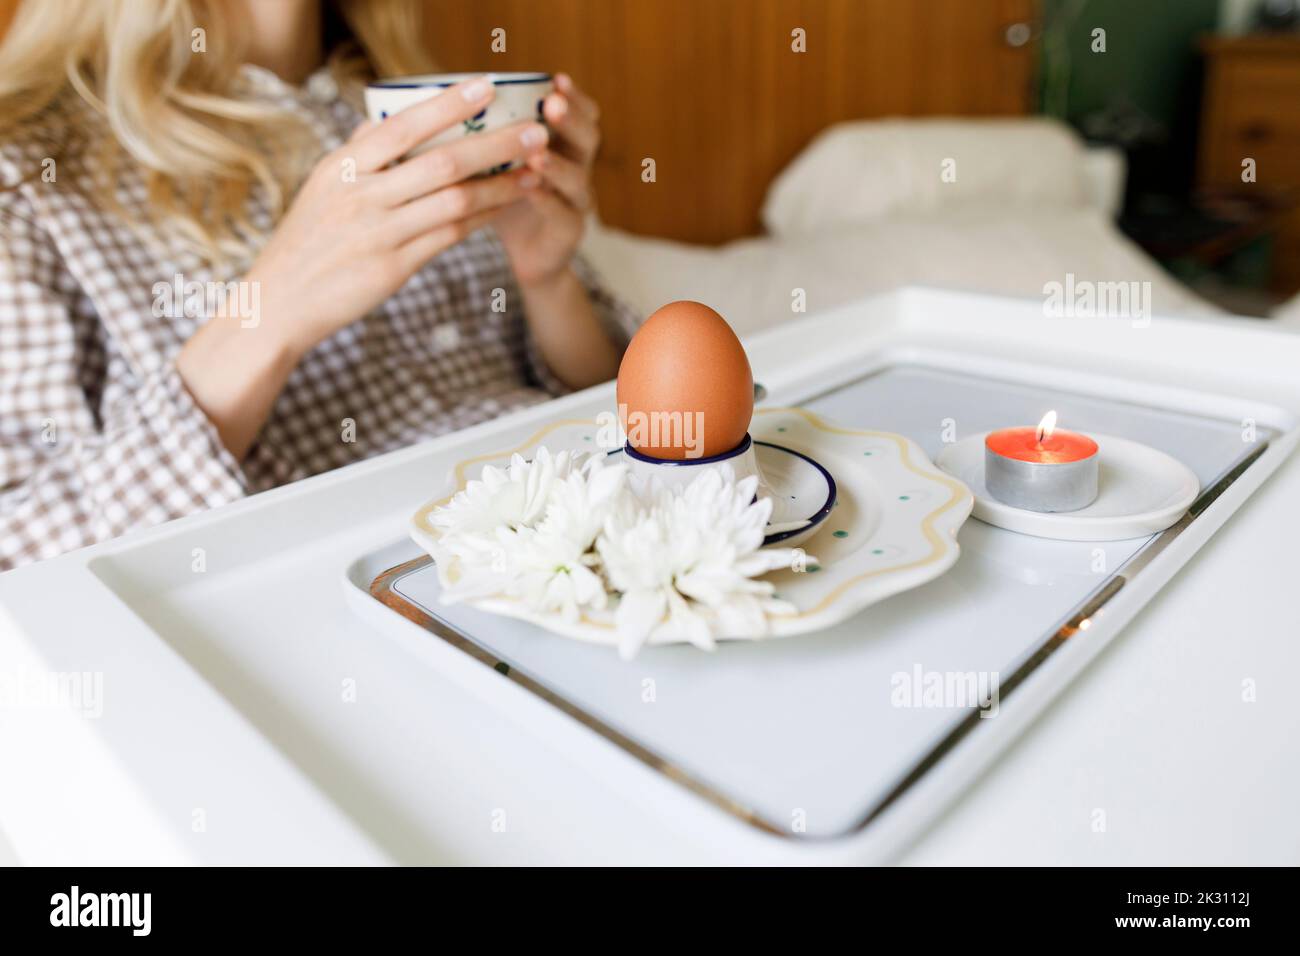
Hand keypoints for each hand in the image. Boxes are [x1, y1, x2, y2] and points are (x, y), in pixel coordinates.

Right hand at [177, 76, 548, 457]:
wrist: (280, 304)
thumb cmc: (306, 241)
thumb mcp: (321, 188)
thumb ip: (357, 154)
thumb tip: (383, 119)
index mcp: (342, 167)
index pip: (401, 125)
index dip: (447, 105)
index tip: (485, 88)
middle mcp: (361, 196)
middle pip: (441, 163)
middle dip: (495, 146)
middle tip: (535, 133)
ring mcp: (379, 234)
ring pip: (454, 202)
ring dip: (500, 186)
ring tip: (533, 172)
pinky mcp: (393, 268)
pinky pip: (449, 237)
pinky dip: (481, 219)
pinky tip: (503, 206)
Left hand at [493, 73, 600, 287]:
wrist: (522, 255)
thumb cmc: (503, 196)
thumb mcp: (496, 159)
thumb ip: (488, 133)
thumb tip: (443, 95)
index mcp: (563, 144)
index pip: (580, 114)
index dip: (573, 97)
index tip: (555, 79)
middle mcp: (577, 168)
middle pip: (588, 139)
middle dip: (571, 120)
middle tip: (552, 104)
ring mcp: (576, 202)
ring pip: (577, 178)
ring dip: (557, 163)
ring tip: (537, 151)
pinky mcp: (569, 232)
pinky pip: (562, 214)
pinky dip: (546, 200)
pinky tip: (530, 188)